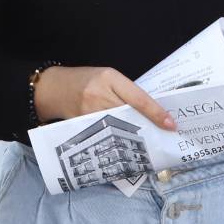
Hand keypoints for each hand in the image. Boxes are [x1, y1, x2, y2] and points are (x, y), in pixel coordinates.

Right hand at [33, 66, 175, 129]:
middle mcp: (99, 94)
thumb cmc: (84, 80)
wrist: (52, 87)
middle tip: (165, 137)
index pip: (138, 98)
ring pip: (119, 128)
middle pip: (130, 115)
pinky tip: (126, 146)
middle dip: (148, 127)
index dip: (155, 112)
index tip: (170, 124)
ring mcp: (89, 111)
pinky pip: (104, 135)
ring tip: (149, 143)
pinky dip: (117, 140)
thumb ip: (125, 90)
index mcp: (109, 77)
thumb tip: (149, 111)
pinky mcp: (82, 125)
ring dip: (135, 137)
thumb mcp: (106, 77)